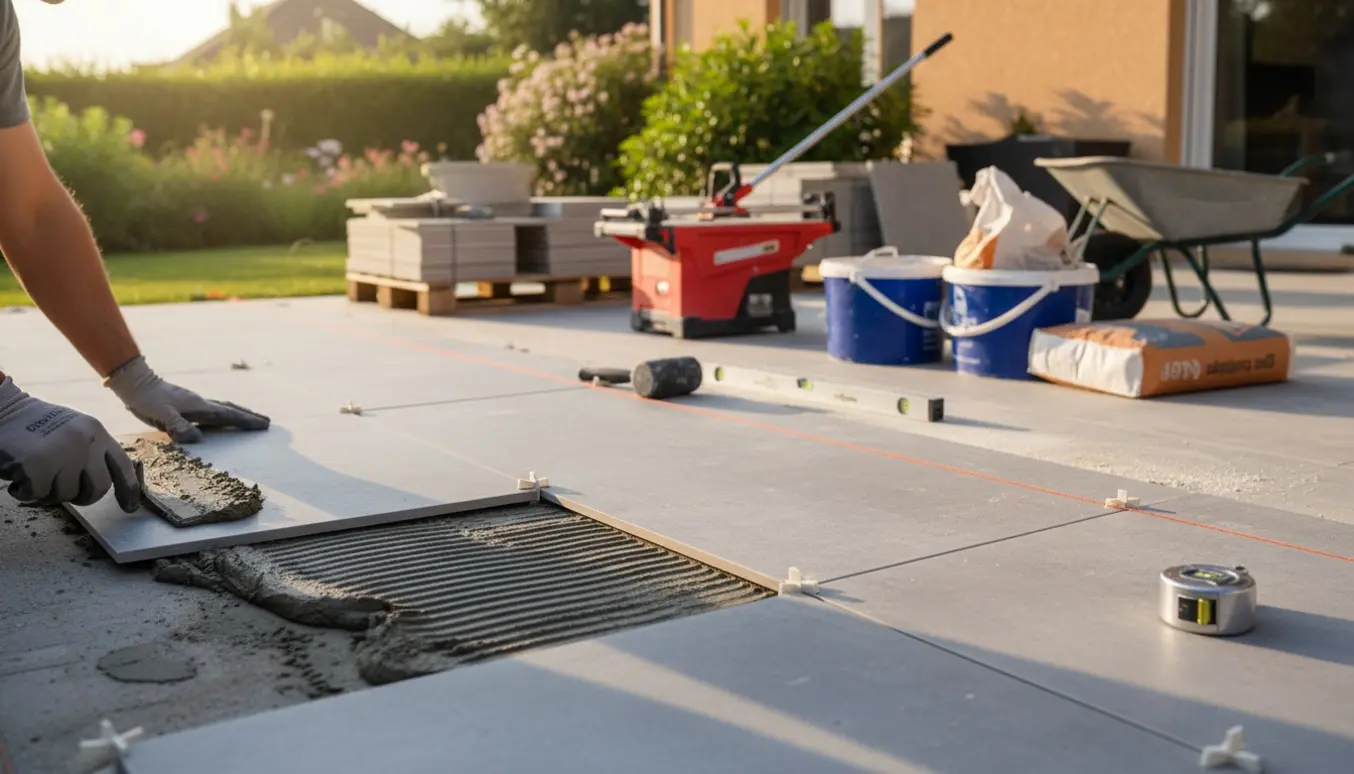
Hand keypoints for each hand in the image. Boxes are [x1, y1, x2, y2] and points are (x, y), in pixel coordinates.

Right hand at [0, 376, 141, 511]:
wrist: (0, 410)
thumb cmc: (34, 426)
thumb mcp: (73, 430)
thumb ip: (91, 452)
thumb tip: (102, 485)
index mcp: (96, 432)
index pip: (121, 466)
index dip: (128, 490)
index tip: (129, 507)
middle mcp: (85, 441)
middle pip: (98, 488)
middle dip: (80, 496)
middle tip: (60, 488)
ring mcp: (63, 453)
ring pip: (65, 495)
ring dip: (47, 491)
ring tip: (34, 470)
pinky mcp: (37, 465)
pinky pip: (37, 495)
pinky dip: (24, 492)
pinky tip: (18, 474)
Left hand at [104, 356, 270, 444]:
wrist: (135, 384)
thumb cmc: (147, 400)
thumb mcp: (162, 415)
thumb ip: (179, 426)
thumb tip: (197, 439)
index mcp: (200, 407)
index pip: (229, 415)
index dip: (246, 421)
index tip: (264, 424)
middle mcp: (201, 403)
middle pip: (231, 409)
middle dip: (248, 416)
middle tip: (266, 421)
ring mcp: (194, 403)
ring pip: (223, 408)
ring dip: (238, 414)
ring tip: (251, 419)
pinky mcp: (187, 404)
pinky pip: (213, 410)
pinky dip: (224, 414)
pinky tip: (221, 417)